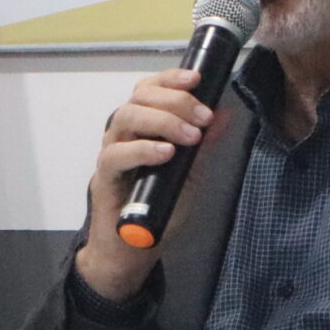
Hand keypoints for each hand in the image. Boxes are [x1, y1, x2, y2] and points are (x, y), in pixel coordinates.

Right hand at [72, 67, 216, 304]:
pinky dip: (142, 150)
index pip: (150, 89)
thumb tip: (224, 116)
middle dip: (175, 100)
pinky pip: (115, 155)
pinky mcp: (104, 178)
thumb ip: (202, 146)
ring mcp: (111, 153)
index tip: (198, 79)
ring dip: (162, 121)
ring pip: (125, 118)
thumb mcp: (189, 174)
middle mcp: (124, 134)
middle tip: (204, 116)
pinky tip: (166, 153)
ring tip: (190, 135)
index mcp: (142, 126)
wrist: (133, 250)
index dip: (171, 79)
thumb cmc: (159, 207)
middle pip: (139, 97)